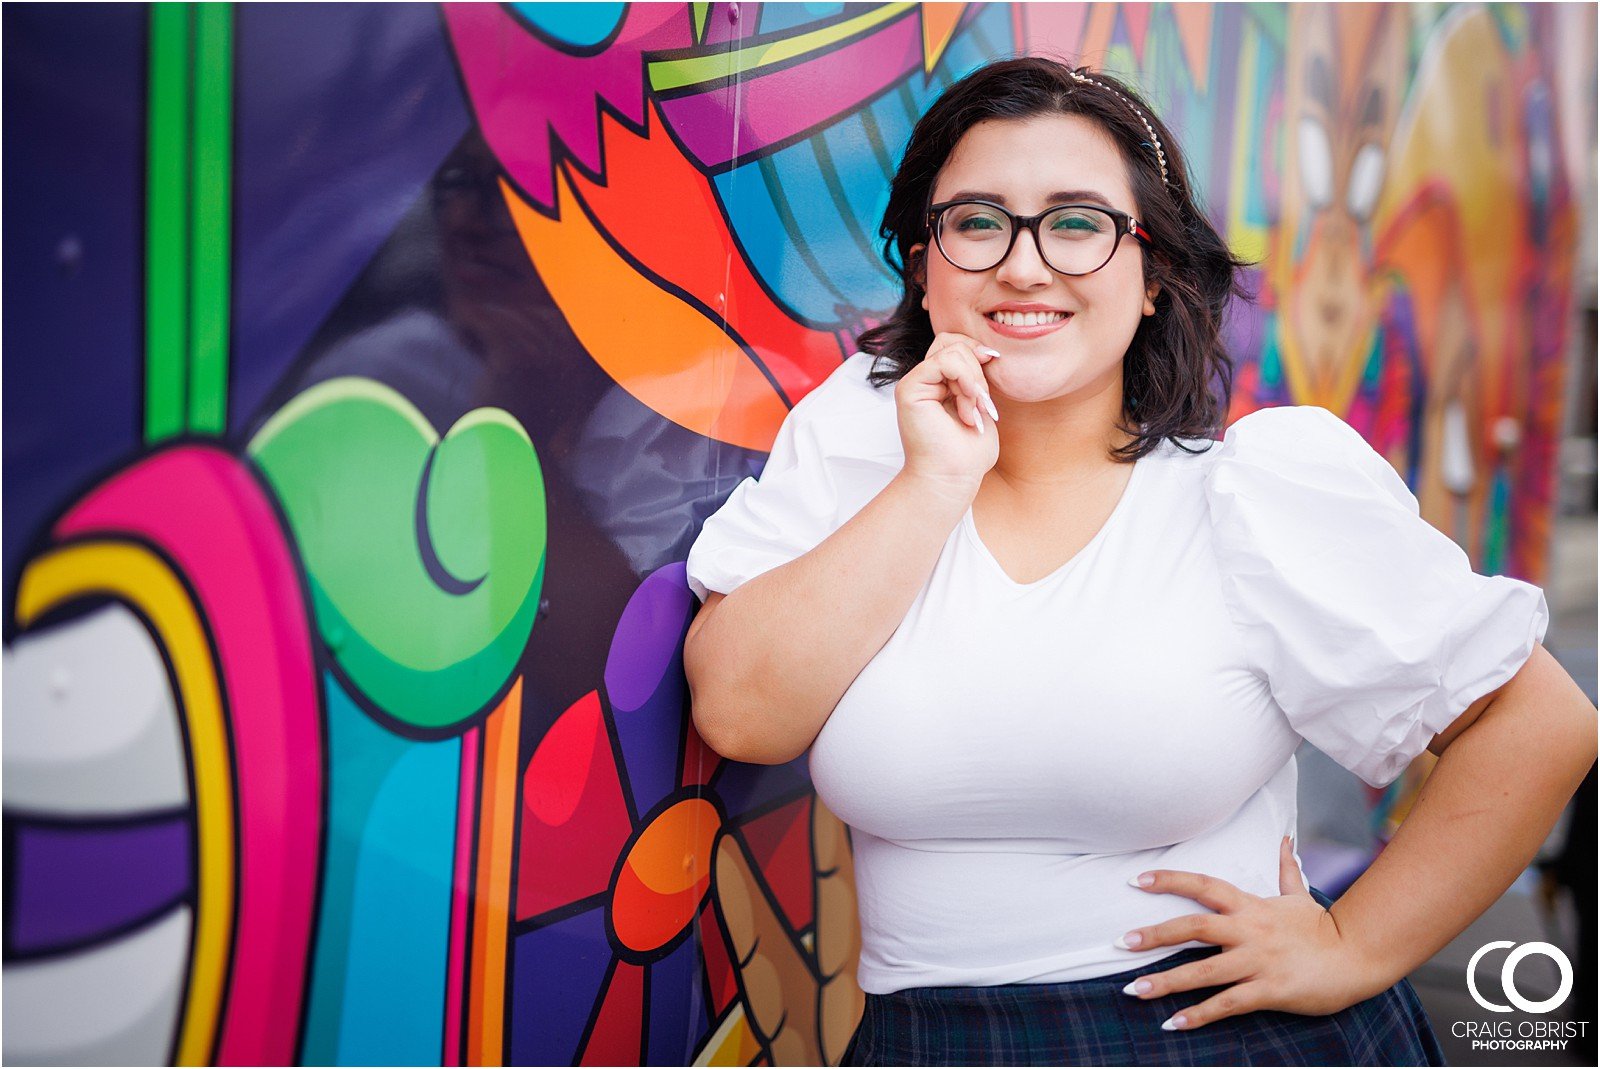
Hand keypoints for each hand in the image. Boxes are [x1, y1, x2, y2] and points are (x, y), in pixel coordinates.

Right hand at [894, 332, 1000, 489]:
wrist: (951, 479)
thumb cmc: (967, 454)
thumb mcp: (980, 406)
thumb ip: (978, 378)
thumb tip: (987, 350)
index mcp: (939, 384)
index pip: (957, 345)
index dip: (978, 355)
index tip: (989, 389)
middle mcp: (924, 381)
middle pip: (952, 341)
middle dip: (977, 369)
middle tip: (983, 404)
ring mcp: (914, 383)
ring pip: (952, 350)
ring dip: (973, 381)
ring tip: (974, 411)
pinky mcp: (909, 389)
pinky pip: (944, 361)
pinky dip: (965, 378)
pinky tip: (968, 404)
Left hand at [1118, 838, 1385, 1030]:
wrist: (1357, 958)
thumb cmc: (1323, 928)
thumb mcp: (1301, 895)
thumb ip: (1286, 869)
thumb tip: (1285, 840)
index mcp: (1251, 906)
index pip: (1203, 885)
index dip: (1169, 880)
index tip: (1136, 880)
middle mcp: (1249, 930)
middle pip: (1194, 927)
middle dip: (1154, 934)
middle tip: (1121, 942)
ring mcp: (1257, 961)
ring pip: (1203, 971)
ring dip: (1165, 981)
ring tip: (1133, 990)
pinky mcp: (1268, 990)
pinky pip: (1226, 1004)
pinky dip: (1198, 1015)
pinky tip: (1172, 1023)